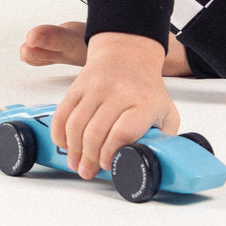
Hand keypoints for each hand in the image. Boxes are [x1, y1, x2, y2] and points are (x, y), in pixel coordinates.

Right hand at [50, 32, 179, 179]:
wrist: (128, 54)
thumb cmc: (146, 89)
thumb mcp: (166, 113)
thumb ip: (163, 140)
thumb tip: (155, 165)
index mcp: (143, 102)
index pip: (123, 132)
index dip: (111, 153)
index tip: (109, 165)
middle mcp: (118, 92)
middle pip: (95, 133)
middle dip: (89, 159)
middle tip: (88, 171)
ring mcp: (96, 88)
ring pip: (76, 126)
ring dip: (73, 150)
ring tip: (77, 163)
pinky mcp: (78, 86)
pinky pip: (62, 115)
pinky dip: (59, 135)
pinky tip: (66, 145)